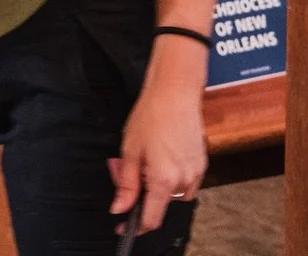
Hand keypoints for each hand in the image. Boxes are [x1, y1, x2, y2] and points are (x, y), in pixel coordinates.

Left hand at [110, 48, 206, 232]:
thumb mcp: (129, 149)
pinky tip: (161, 155)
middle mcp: (183, 182)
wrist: (175, 95)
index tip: (124, 227)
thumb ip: (126, 183)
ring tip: (146, 158)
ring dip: (158, 186)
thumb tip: (119, 208)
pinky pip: (185, 182)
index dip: (136, 226)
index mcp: (163, 180)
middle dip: (143, 196)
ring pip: (174, 194)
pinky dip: (171, 176)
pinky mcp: (202, 166)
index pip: (151, 219)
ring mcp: (196, 175)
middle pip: (161, 204)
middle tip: (129, 171)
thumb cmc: (151, 116)